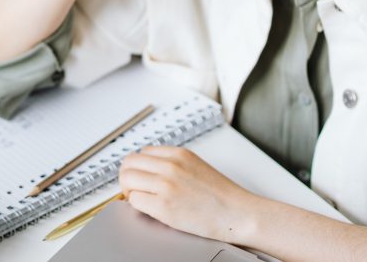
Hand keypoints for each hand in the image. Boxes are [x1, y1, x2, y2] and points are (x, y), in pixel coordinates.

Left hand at [119, 146, 257, 243]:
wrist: (239, 213)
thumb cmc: (222, 196)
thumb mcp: (195, 166)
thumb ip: (173, 164)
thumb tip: (149, 169)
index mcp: (178, 154)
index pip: (141, 153)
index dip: (138, 167)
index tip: (140, 177)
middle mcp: (170, 166)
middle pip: (129, 164)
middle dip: (127, 177)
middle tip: (134, 189)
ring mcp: (166, 185)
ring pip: (127, 180)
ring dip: (129, 191)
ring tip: (141, 199)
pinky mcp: (164, 206)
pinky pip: (134, 201)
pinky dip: (137, 205)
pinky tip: (150, 209)